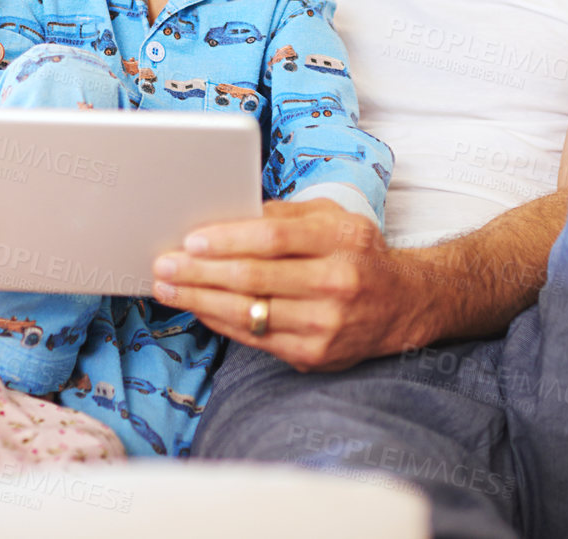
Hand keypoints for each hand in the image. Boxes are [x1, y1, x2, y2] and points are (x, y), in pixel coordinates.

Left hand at [150, 199, 428, 371]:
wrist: (403, 304)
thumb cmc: (356, 253)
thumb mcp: (333, 218)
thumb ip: (285, 214)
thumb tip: (229, 212)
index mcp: (341, 240)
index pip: (274, 238)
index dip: (228, 239)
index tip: (191, 239)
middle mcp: (337, 283)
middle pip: (254, 277)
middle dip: (200, 272)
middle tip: (163, 264)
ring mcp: (326, 324)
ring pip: (249, 312)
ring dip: (199, 300)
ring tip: (167, 287)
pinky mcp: (314, 354)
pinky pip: (255, 338)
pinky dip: (220, 322)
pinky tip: (197, 308)